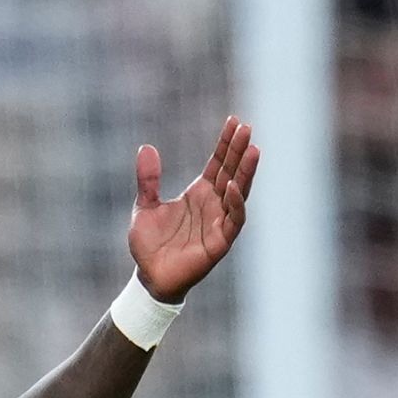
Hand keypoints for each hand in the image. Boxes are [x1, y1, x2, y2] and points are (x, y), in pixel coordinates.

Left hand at [128, 116, 258, 302]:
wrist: (149, 276)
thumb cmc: (149, 244)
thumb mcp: (144, 206)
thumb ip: (148, 179)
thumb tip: (145, 147)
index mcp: (199, 194)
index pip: (218, 163)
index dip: (226, 143)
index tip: (235, 121)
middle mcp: (214, 205)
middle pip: (231, 172)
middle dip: (239, 151)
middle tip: (247, 128)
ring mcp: (220, 222)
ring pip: (239, 192)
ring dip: (246, 172)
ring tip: (253, 150)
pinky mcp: (220, 241)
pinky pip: (234, 219)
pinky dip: (236, 203)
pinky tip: (234, 186)